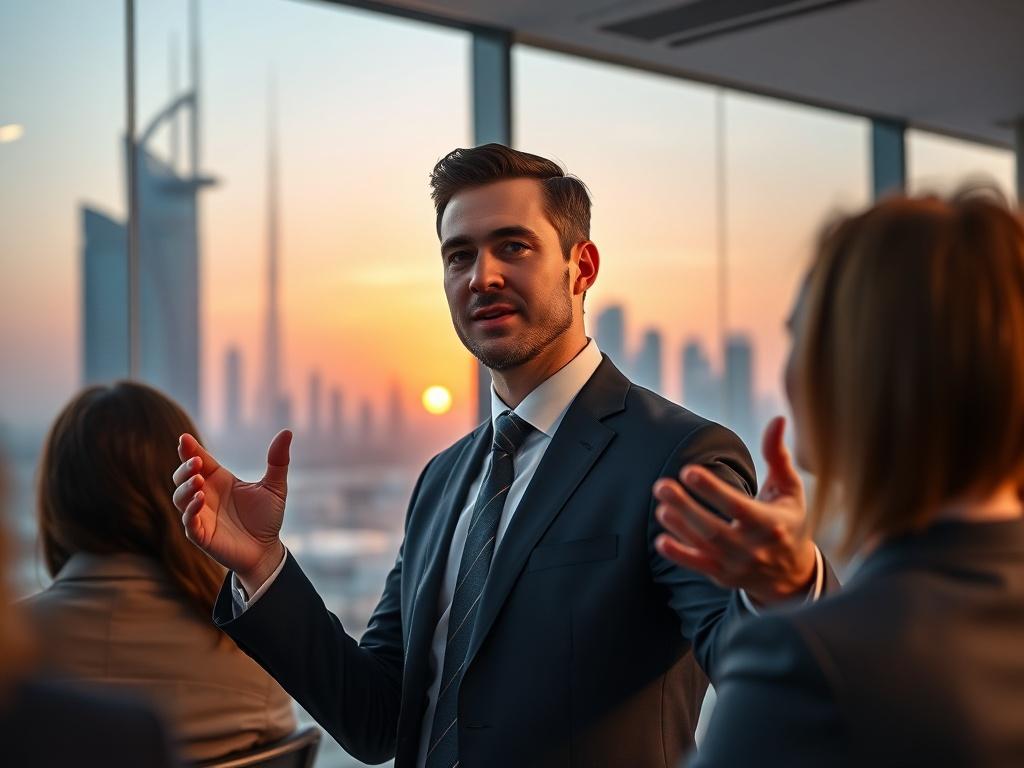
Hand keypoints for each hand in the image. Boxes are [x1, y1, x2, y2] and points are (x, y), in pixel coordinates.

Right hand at [172, 430, 291, 593]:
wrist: (268, 550)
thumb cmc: (267, 518)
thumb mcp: (275, 487)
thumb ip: (278, 461)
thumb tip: (287, 431)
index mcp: (219, 480)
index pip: (199, 460)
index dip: (190, 449)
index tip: (185, 438)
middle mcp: (206, 495)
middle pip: (183, 477)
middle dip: (185, 467)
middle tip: (196, 462)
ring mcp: (201, 515)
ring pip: (180, 498)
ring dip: (186, 487)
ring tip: (198, 479)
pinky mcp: (201, 535)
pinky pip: (188, 522)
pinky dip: (191, 510)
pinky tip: (200, 499)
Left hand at [653, 416, 815, 604]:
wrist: (792, 574)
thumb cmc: (788, 521)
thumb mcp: (790, 490)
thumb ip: (778, 456)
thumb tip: (777, 419)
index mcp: (771, 523)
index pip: (738, 506)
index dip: (713, 489)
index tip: (689, 470)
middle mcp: (754, 548)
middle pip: (715, 529)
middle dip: (687, 507)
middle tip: (661, 485)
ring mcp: (737, 565)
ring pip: (704, 547)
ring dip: (680, 526)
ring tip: (660, 505)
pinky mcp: (723, 576)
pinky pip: (699, 566)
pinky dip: (680, 555)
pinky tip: (660, 541)